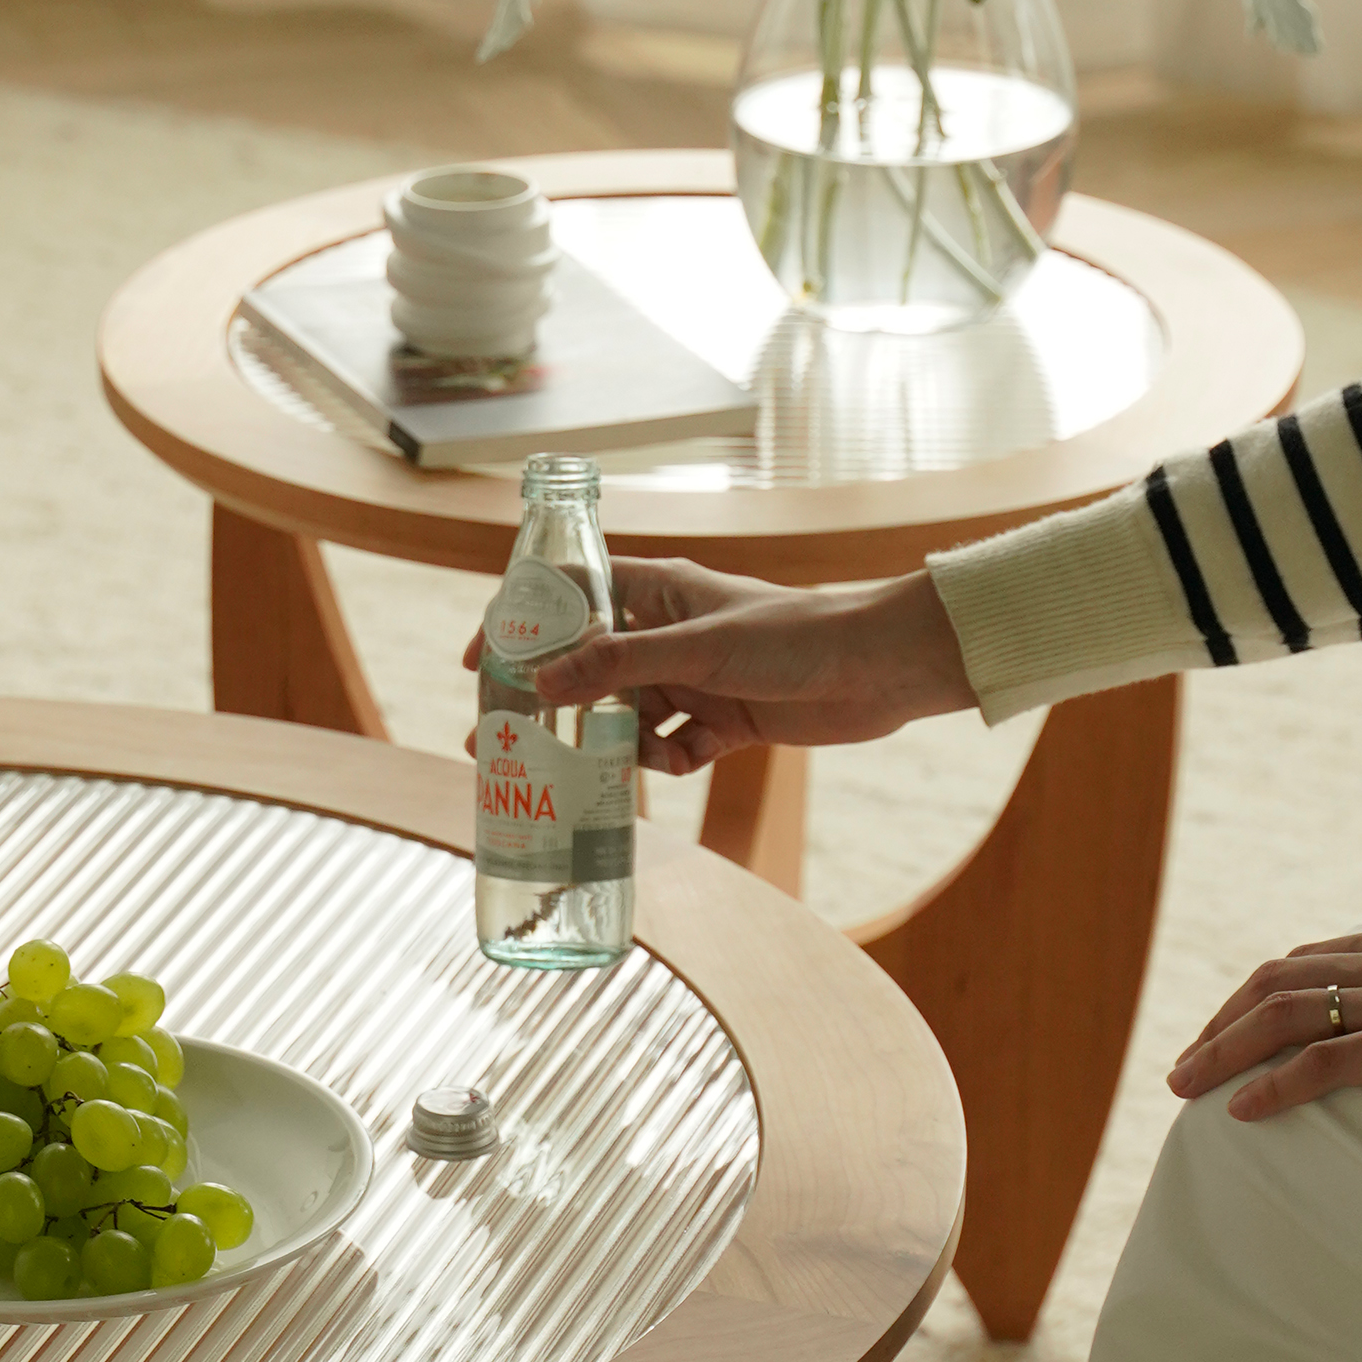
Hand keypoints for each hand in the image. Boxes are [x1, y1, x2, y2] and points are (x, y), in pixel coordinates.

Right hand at [460, 559, 978, 773]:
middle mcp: (669, 632)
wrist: (882, 667)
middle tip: (501, 741)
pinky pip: (673, 748)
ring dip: (606, 745)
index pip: (567, 595)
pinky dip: (666, 763)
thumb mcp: (695, 650)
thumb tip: (540, 685)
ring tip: (577, 772)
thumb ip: (617, 667)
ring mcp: (696, 678)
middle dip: (548, 704)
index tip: (480, 662)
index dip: (519, 624)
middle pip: (587, 667)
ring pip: (626, 715)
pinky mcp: (725, 719)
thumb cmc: (795, 634)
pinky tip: (673, 767)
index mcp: (656, 590)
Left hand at [1171, 919, 1361, 1120]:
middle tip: (1188, 1064)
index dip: (1262, 992)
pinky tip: (1240, 1109)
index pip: (1316, 957)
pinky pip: (1329, 1059)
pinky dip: (1275, 1083)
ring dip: (1225, 1049)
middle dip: (1224, 1020)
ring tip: (1186, 1086)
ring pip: (1286, 1013)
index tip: (1232, 1023)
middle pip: (1280, 978)